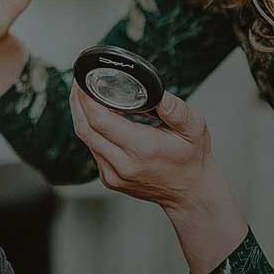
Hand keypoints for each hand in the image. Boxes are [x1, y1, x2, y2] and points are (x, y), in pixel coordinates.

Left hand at [69, 83, 247, 273]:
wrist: (190, 192)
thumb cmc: (192, 160)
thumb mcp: (194, 129)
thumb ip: (177, 111)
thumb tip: (159, 95)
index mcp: (142, 149)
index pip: (100, 121)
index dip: (87, 99)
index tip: (85, 82)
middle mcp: (123, 165)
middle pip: (85, 128)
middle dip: (78, 102)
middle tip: (79, 83)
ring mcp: (113, 174)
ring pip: (85, 139)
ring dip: (81, 115)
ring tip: (84, 95)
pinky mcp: (109, 178)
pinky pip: (92, 149)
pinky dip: (90, 130)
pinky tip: (94, 117)